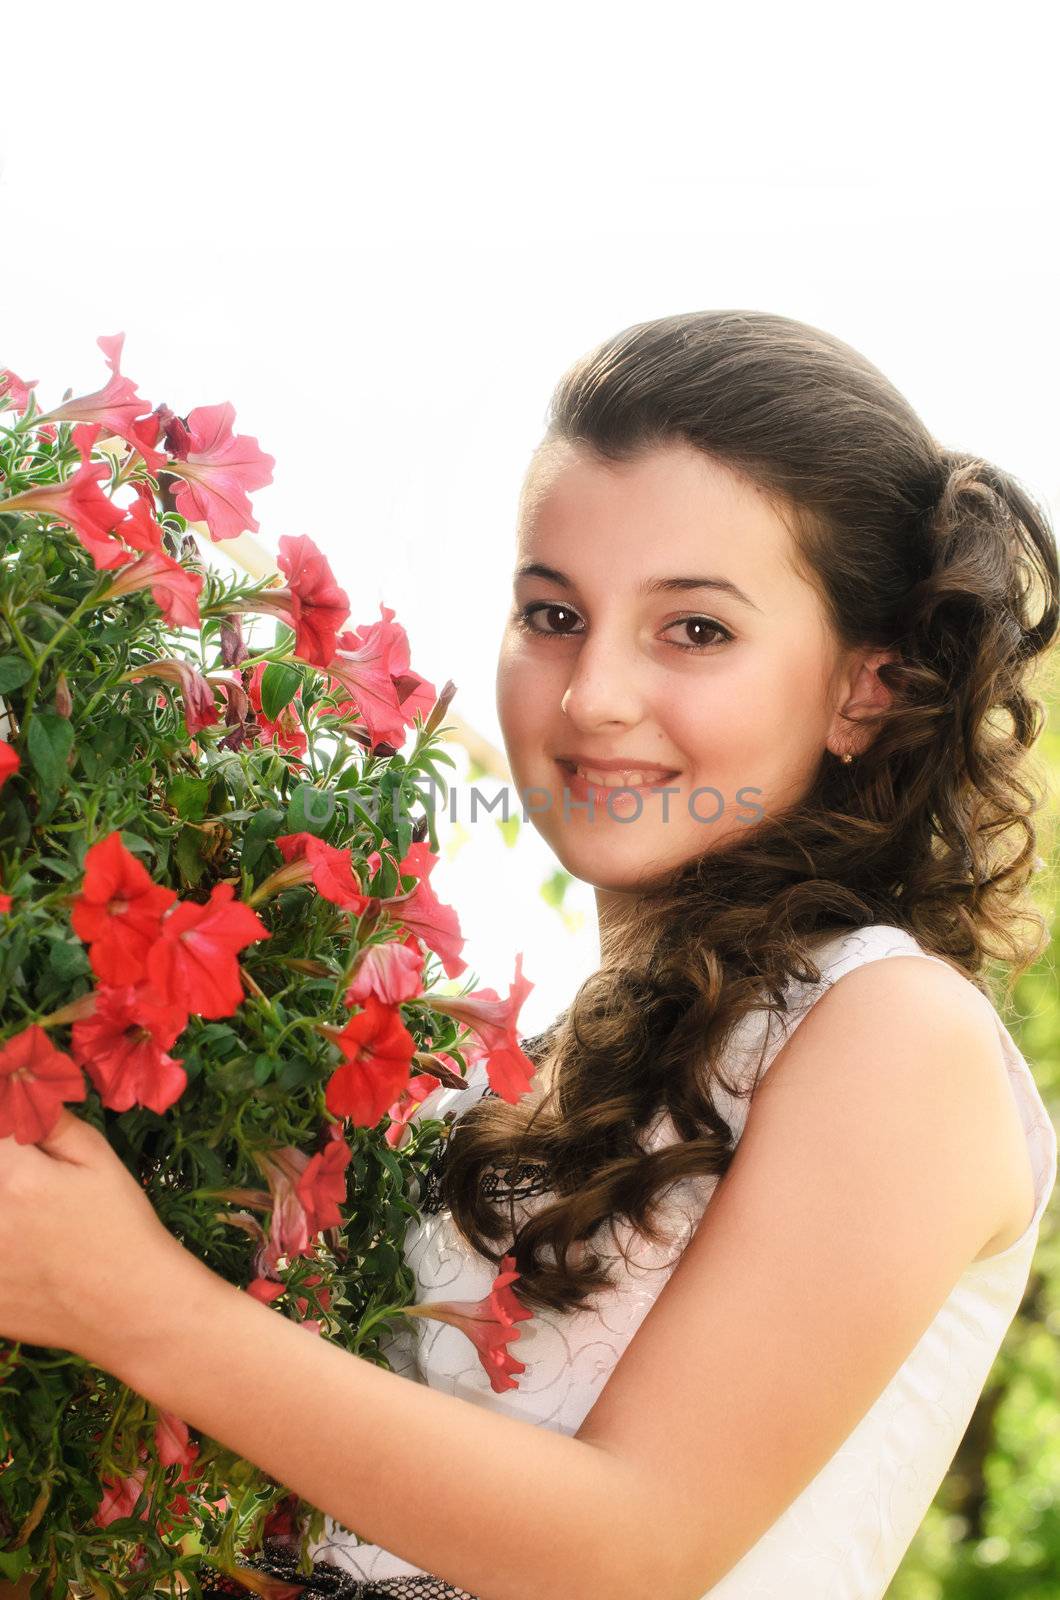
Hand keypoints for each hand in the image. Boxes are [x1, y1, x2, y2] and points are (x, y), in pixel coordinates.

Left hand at [0, 1109, 195, 1369]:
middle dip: (4, 1167)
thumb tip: (16, 1090)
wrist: (130, 1310)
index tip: (19, 1142)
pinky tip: (19, 1247)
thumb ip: (49, 1123)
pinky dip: (0, 1245)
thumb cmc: (121, 1227)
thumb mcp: (98, 1161)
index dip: (4, 1119)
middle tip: (20, 1178)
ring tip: (24, 1213)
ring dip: (2, 1200)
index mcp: (17, 1179)